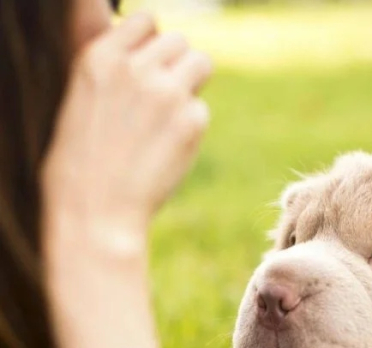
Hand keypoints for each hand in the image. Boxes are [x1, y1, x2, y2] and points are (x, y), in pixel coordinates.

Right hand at [42, 12, 210, 253]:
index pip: (145, 22)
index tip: (145, 70)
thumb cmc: (80, 159)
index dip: (150, 46)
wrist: (97, 210)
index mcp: (100, 56)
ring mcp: (167, 92)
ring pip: (200, 63)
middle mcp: (135, 67)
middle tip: (159, 101)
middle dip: (174, 66)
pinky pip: (201, 109)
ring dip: (191, 83)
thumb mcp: (78, 94)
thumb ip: (96, 48)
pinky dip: (191, 126)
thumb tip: (98, 4)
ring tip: (168, 117)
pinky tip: (167, 150)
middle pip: (179, 41)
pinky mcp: (191, 120)